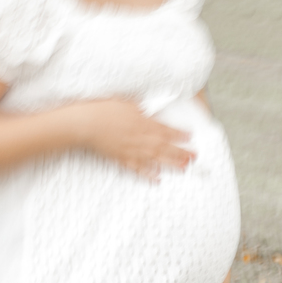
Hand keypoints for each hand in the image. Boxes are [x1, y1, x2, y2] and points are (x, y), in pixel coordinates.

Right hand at [73, 99, 194, 179]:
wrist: (86, 124)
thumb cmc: (104, 110)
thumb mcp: (127, 103)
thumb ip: (141, 109)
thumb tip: (150, 112)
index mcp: (143, 123)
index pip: (166, 130)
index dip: (180, 134)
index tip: (191, 137)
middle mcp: (141, 138)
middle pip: (165, 147)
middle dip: (181, 152)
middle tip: (194, 157)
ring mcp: (132, 151)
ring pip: (156, 159)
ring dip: (171, 164)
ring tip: (184, 168)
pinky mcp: (122, 159)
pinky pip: (138, 169)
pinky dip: (148, 175)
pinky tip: (157, 179)